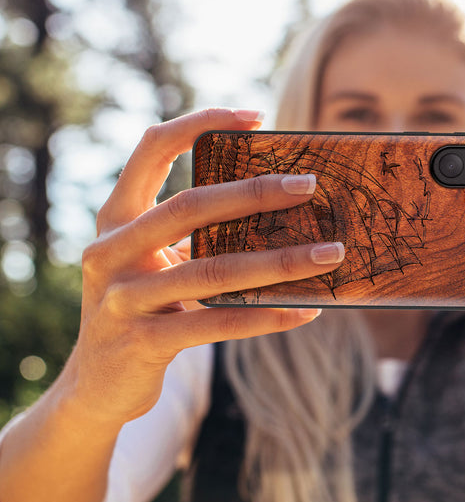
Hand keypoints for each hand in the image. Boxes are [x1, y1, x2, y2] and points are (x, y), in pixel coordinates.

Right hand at [64, 108, 344, 426]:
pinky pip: (218, 323)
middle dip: (255, 192)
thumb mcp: (154, 261)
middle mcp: (111, 251)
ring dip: (281, 261)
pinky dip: (267, 315)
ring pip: (213, 270)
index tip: (256, 116)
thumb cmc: (142, 306)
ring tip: (330, 253)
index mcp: (116, 218)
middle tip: (309, 186)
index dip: (200, 123)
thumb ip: (193, 233)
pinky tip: (307, 310)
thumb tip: (277, 206)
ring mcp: (122, 298)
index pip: (152, 149)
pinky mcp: (142, 342)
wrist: (96, 385)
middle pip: (190, 206)